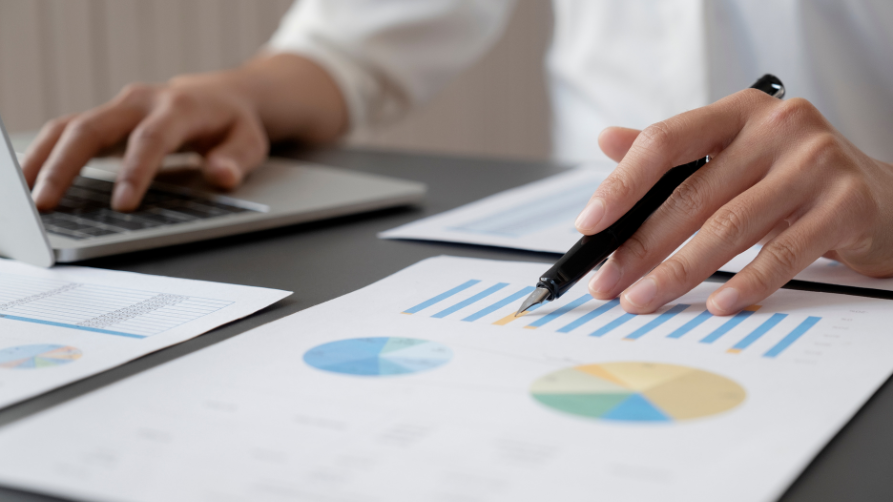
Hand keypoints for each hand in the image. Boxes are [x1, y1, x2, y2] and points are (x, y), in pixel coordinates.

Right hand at [23, 54, 346, 211]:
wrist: (221, 97)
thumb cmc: (233, 125)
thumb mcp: (250, 142)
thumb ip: (236, 160)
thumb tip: (220, 175)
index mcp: (178, 108)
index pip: (151, 139)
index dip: (136, 171)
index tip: (122, 206)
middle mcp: (141, 102)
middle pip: (92, 128)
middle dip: (66, 165)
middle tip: (47, 203)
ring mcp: (118, 108)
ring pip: (69, 127)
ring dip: (43, 160)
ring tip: (27, 197)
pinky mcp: (104, 119)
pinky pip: (66, 132)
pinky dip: (44, 154)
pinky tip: (31, 181)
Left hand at [576, 90, 892, 314]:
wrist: (880, 198)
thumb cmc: (793, 177)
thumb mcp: (733, 153)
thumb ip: (673, 151)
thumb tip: (608, 140)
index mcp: (739, 113)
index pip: (666, 141)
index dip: (622, 185)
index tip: (589, 224)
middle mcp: (779, 128)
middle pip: (691, 194)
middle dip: (640, 246)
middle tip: (608, 282)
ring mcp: (816, 165)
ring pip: (729, 227)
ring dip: (678, 271)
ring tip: (643, 299)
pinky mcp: (845, 205)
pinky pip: (783, 252)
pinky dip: (745, 283)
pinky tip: (716, 304)